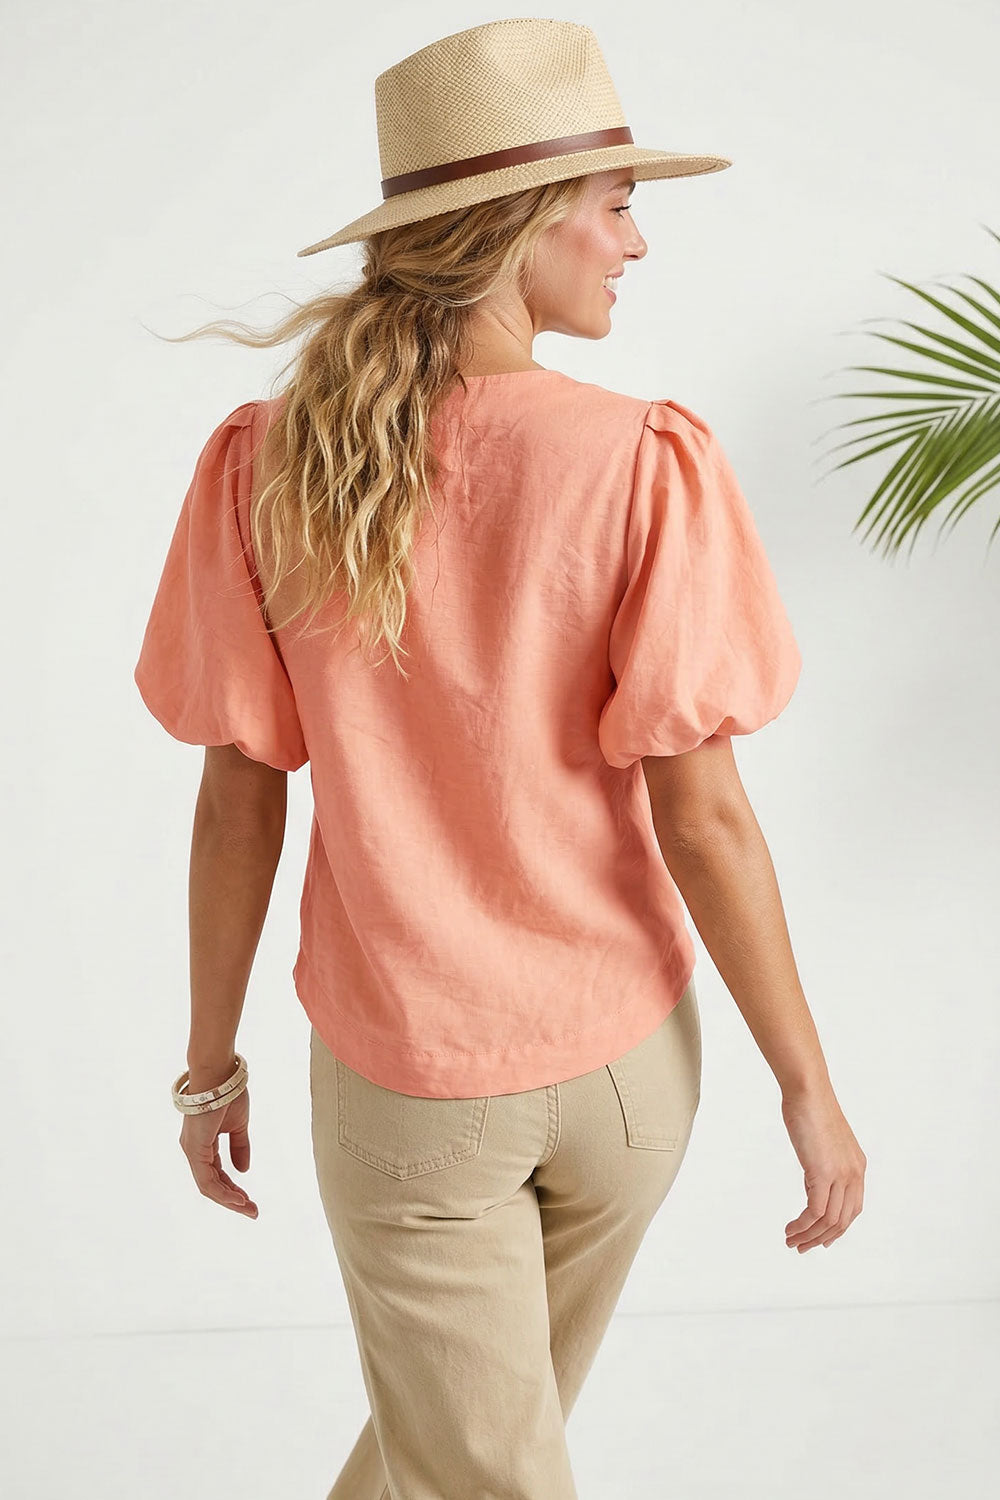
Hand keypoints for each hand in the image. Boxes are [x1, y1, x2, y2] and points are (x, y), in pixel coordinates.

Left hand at [179, 1082, 258, 1217]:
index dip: (233, 1189)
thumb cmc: (228, 1093)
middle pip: (211, 1185)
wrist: (219, 1073)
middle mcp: (193, 1150)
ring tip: (249, 1208)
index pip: (216, 1174)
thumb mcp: (238, 1125)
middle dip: (232, 1200)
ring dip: (229, 1200)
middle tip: (253, 1211)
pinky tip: (238, 1199)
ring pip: (208, 1186)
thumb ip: (240, 1147)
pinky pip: (207, 1179)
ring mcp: (192, 1150)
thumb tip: (243, 1171)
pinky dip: (223, 1192)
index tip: (250, 1201)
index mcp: (202, 1143)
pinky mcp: (194, 1149)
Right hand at [781, 1083, 864, 1251]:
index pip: (852, 1210)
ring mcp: (841, 1175)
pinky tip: (790, 1229)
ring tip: (791, 1241)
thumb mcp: (822, 1143)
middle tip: (801, 1247)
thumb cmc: (810, 1109)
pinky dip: (802, 1226)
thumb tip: (813, 1183)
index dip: (836, 1229)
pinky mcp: (823, 1173)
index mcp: (857, 1167)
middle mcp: (854, 1174)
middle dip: (821, 1239)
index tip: (818, 1238)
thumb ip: (823, 1164)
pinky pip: (815, 1212)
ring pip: (828, 1221)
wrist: (808, 1091)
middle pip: (842, 1221)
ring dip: (808, 1236)